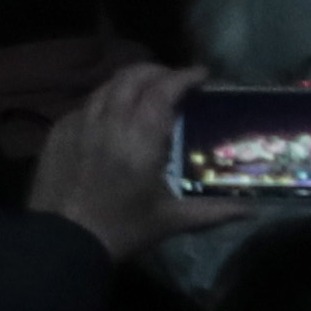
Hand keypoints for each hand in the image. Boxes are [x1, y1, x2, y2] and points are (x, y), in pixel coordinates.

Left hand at [28, 64, 245, 259]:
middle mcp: (107, 121)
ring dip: (130, 82)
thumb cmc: (123, 228)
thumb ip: (215, 211)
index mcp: (139, 138)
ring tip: (148, 91)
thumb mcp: (172, 220)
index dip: (183, 76)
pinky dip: (106, 100)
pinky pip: (86, 104)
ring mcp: (78, 122)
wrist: (63, 239)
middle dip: (157, 71)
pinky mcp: (58, 129)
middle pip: (132, 77)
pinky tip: (114, 115)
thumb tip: (252, 208)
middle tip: (177, 80)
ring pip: (106, 86)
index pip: (162, 90)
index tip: (201, 74)